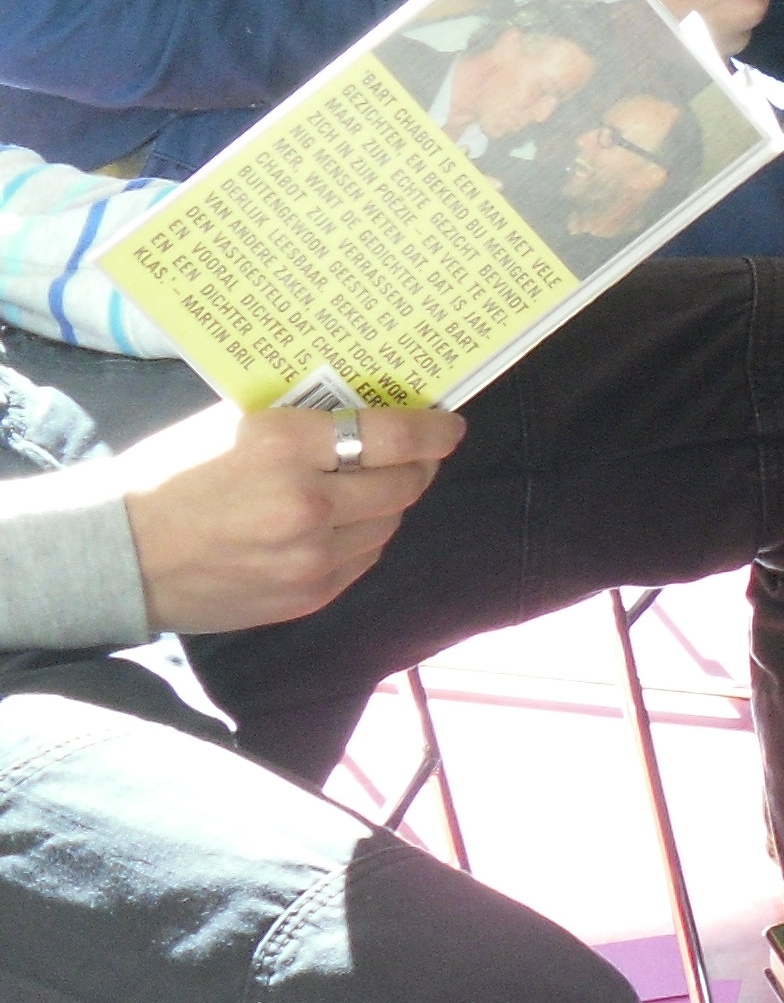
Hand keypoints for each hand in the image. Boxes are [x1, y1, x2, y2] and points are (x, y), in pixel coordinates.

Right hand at [121, 402, 461, 634]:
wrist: (115, 556)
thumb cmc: (169, 477)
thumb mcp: (233, 425)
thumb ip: (302, 420)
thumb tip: (371, 407)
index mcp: (285, 447)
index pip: (393, 434)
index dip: (433, 429)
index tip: (449, 424)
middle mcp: (307, 504)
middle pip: (404, 482)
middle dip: (418, 465)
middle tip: (417, 453)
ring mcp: (310, 557)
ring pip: (389, 523)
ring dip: (390, 503)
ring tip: (374, 486)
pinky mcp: (307, 595)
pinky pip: (364, 559)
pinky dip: (365, 538)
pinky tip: (344, 524)